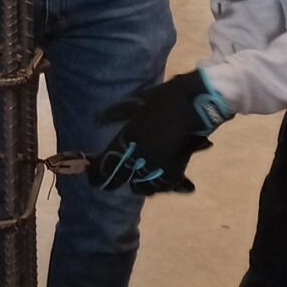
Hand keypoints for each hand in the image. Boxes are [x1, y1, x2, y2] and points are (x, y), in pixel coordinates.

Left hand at [88, 71, 230, 194]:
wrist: (193, 102)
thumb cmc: (163, 99)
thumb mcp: (134, 103)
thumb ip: (115, 113)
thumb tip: (97, 119)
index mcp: (125, 140)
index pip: (105, 167)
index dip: (98, 177)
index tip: (94, 182)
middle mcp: (137, 157)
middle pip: (121, 180)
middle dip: (115, 182)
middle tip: (111, 184)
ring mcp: (155, 166)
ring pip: (142, 188)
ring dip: (140, 185)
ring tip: (138, 183)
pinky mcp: (174, 171)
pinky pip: (163, 187)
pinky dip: (161, 186)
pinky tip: (159, 183)